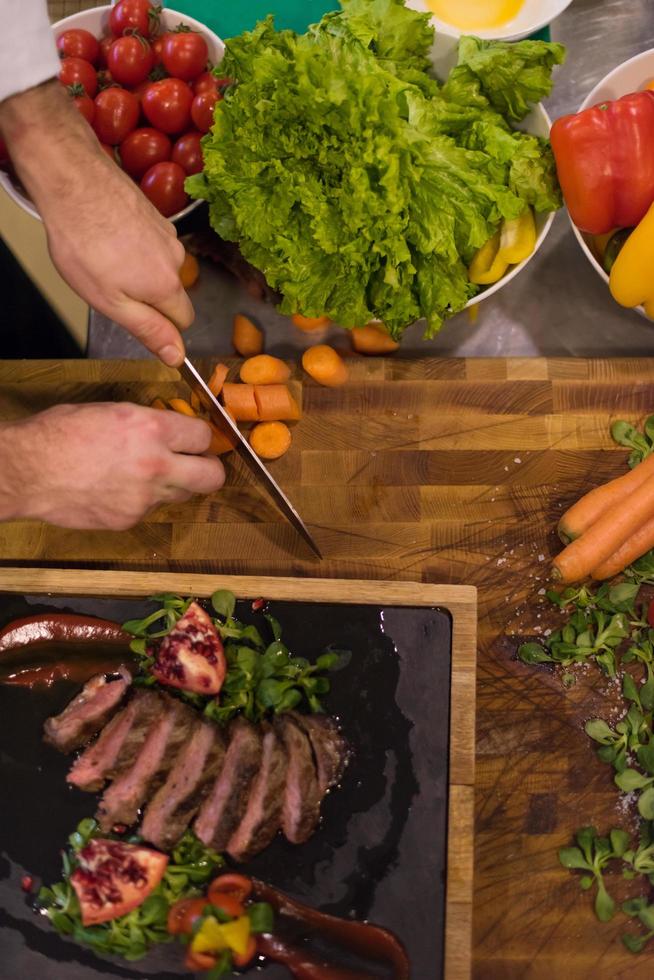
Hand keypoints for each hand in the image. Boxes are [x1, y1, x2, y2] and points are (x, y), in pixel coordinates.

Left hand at [0, 82, 191, 365]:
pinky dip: (136, 245)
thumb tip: (177, 356)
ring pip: (162, 266)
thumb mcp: (111, 302)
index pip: (184, 321)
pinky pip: (153, 243)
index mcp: (167, 286)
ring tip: (106, 257)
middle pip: (173, 292)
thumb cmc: (85, 246)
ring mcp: (168, 233)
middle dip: (149, 296)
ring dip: (141, 268)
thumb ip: (148, 331)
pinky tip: (110, 236)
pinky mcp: (157, 215)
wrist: (75, 182)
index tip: (133, 316)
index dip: (161, 326)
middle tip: (111, 286)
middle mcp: (176, 259)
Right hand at [0, 403, 224, 529]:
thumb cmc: (59, 433)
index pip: (203, 435)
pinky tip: (116, 489)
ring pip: (182, 495)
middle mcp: (156, 465)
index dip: (202, 437)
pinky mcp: (129, 519)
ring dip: (174, 485)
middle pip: (212, 476)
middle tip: (199, 464)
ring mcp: (144, 498)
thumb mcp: (110, 411)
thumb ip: (146, 423)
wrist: (26, 472)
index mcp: (151, 429)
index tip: (197, 439)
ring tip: (146, 474)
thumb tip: (168, 430)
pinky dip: (141, 501)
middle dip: (210, 469)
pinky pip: (150, 509)